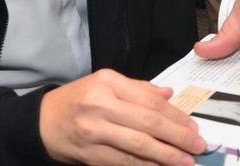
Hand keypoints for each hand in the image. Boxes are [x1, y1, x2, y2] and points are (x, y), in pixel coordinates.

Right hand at [39, 69, 205, 164]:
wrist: (41, 122)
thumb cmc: (77, 100)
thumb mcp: (104, 84)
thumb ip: (138, 89)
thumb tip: (169, 94)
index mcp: (108, 82)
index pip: (151, 100)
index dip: (176, 116)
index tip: (193, 127)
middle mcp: (100, 104)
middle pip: (148, 123)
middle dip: (177, 137)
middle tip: (198, 146)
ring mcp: (93, 131)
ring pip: (138, 145)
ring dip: (166, 156)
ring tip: (185, 162)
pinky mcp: (89, 154)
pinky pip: (123, 162)